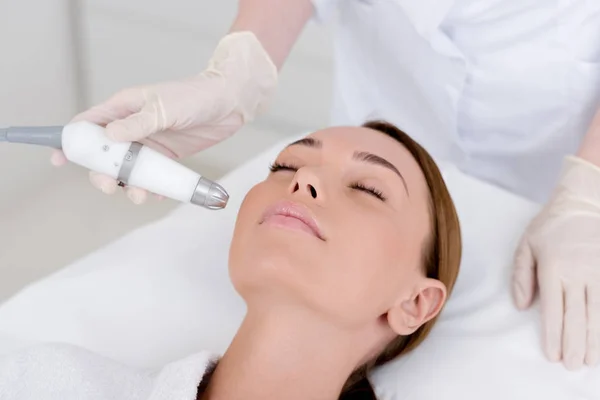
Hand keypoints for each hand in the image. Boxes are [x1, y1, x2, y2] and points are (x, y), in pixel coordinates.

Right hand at [51, 31, 276, 203]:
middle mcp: (132, 127)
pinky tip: (156, 195)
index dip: (71, 141)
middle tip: (109, 187)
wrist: (229, 103)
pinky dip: (150, 187)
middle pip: (104, 154)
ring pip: (127, 170)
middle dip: (102, 173)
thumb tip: (109, 136)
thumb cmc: (196, 96)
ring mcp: (149, 143)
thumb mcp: (165, 108)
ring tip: (140, 196)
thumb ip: (138, 123)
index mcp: (124, 107)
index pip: (89, 124)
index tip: (60, 159)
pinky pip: (151, 176)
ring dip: (129, 185)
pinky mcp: (166, 156)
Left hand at [512, 155, 599, 369]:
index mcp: (554, 269)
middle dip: (574, 344)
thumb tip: (521, 306)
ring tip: (591, 360)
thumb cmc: (549, 226)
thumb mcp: (526, 246)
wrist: (583, 203)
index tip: (552, 355)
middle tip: (572, 366)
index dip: (553, 335)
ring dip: (595, 339)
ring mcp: (599, 273)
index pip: (554, 310)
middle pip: (577, 316)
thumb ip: (521, 276)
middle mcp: (578, 274)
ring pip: (598, 312)